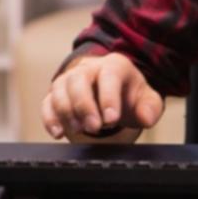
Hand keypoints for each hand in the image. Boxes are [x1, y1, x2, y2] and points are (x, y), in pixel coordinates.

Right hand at [41, 52, 164, 141]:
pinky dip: (49, 118)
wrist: (111, 90)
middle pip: (79, 80)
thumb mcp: (146, 99)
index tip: (111, 119)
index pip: (109, 76)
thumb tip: (146, 117)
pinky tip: (58, 133)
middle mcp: (89, 68)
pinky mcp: (56, 94)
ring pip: (60, 88)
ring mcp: (70, 79)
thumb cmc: (128, 94)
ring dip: (66, 111)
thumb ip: (150, 108)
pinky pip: (47, 102)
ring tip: (78, 130)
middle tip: (94, 128)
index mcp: (114, 66)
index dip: (109, 98)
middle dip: (84, 106)